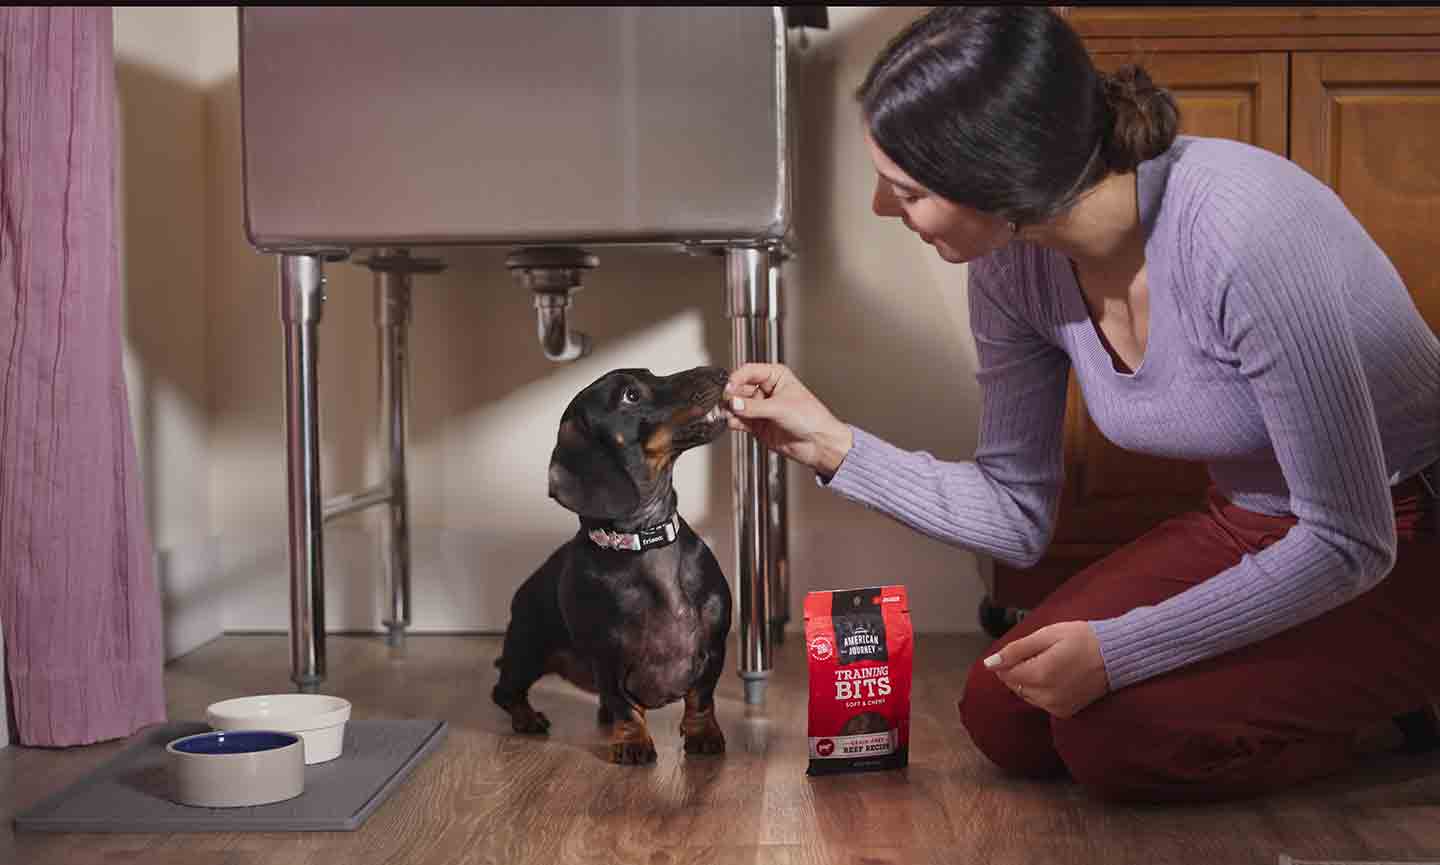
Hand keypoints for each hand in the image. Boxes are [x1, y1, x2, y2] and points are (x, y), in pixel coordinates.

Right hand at [725, 363, 853, 477]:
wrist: (819, 444)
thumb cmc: (812, 418)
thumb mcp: (781, 408)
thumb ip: (754, 407)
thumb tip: (733, 403)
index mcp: (775, 376)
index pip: (749, 371)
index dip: (736, 379)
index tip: (729, 388)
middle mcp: (766, 390)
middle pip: (739, 388)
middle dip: (731, 396)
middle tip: (727, 402)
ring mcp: (760, 408)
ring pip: (737, 405)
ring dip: (731, 410)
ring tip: (730, 414)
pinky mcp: (757, 424)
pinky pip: (739, 420)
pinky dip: (734, 421)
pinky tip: (733, 422)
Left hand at [983, 621, 1109, 717]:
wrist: (1117, 655)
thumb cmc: (1083, 639)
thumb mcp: (1047, 635)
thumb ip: (1016, 650)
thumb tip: (990, 663)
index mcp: (1040, 675)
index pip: (1006, 674)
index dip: (1009, 660)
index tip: (1024, 649)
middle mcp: (1046, 696)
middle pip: (1015, 685)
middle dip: (1020, 670)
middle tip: (1041, 653)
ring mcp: (1057, 707)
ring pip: (1027, 695)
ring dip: (1030, 681)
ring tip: (1051, 663)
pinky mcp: (1066, 711)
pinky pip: (1042, 702)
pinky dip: (1043, 690)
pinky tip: (1058, 676)